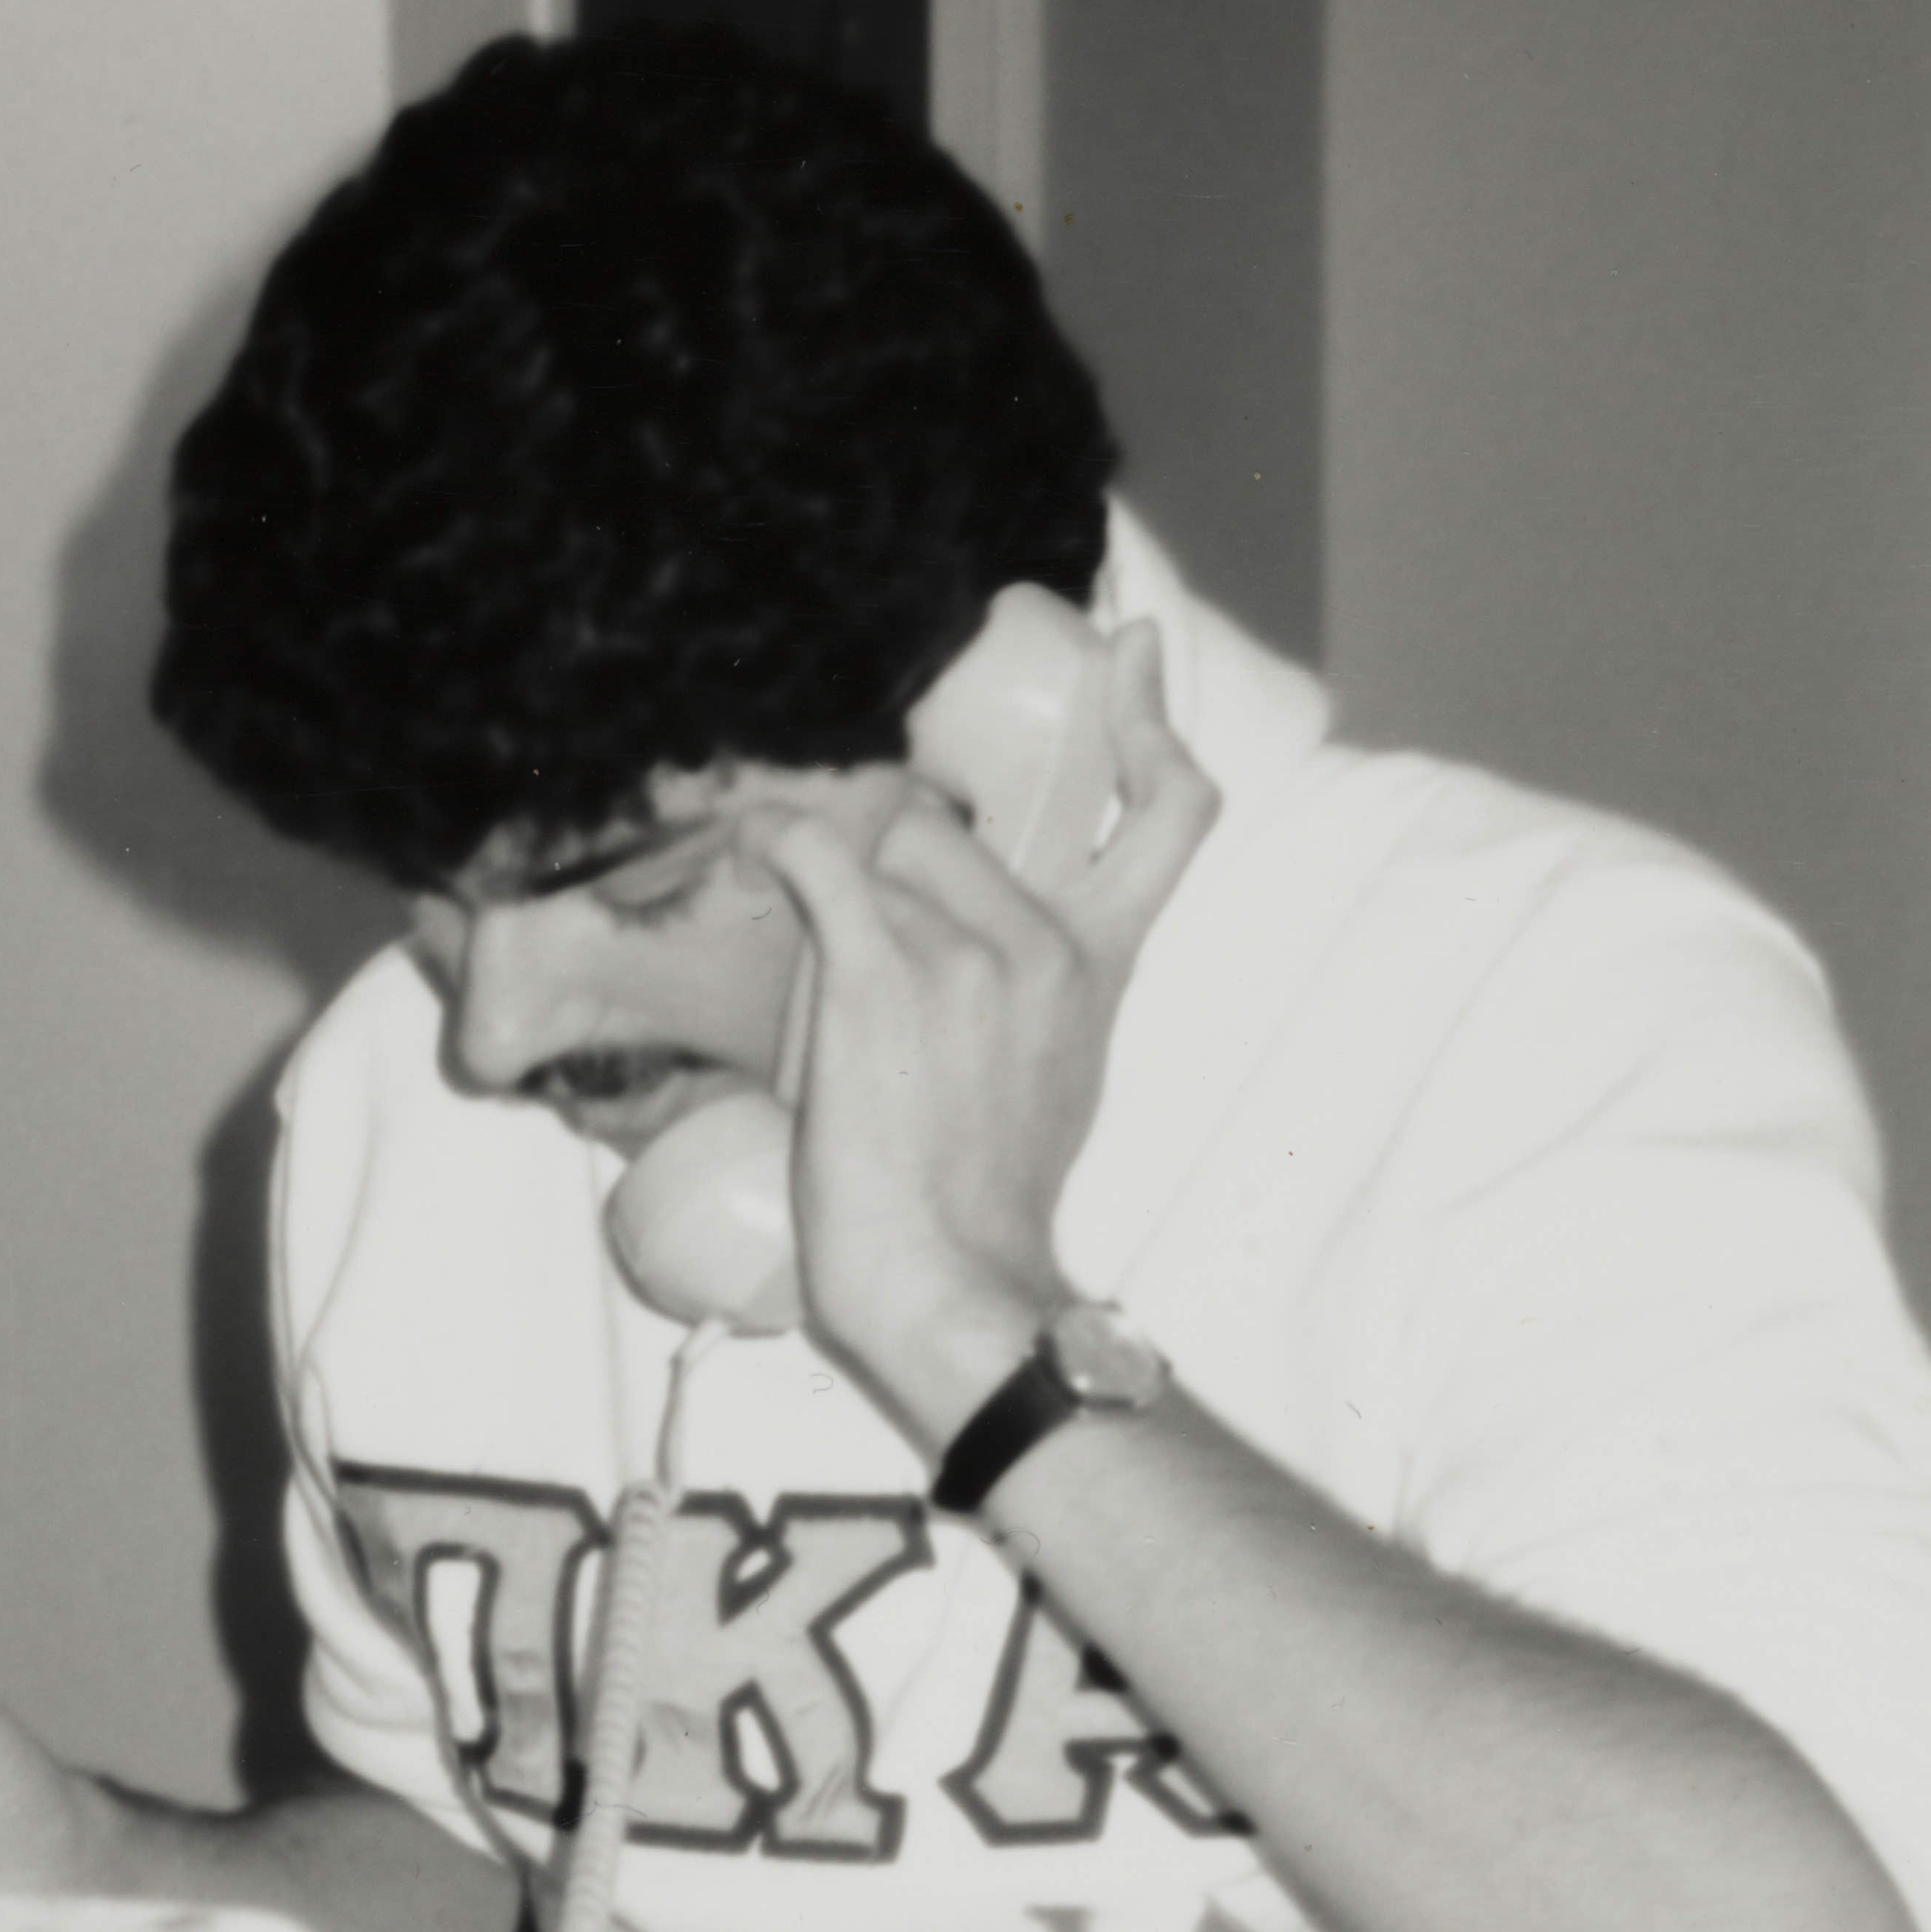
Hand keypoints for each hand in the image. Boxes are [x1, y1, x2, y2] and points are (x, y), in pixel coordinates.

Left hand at [762, 622, 1214, 1439]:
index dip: (1152, 722)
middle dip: (891, 863)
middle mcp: (1049, 944)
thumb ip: (1038, 992)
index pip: (1170, 818)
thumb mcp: (1056, 1076)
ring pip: (883, 853)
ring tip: (824, 993)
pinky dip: (780, 846)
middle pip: (951, 827)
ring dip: (838, 900)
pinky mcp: (882, 977)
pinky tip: (760, 847)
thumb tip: (977, 955)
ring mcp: (970, 956)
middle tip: (851, 943)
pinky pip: (818, 862)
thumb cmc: (985, 1202)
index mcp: (1101, 965)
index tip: (1127, 653)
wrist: (955, 1278)